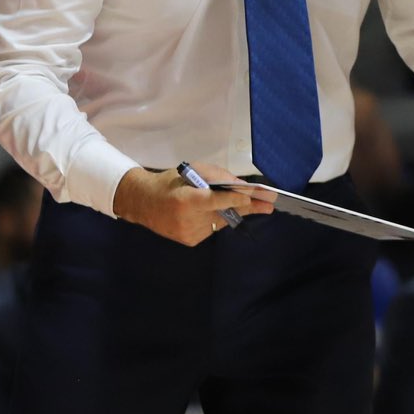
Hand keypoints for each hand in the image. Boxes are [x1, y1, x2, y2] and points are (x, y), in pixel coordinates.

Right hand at [112, 163, 273, 246]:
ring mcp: (189, 233)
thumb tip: (240, 185)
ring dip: (229, 211)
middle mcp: (188, 219)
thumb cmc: (170, 182)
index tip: (252, 197)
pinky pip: (211, 228)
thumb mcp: (190, 172)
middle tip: (270, 205)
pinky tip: (206, 212)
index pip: (214, 200)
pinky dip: (214, 219)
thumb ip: (215, 176)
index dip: (235, 199)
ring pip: (220, 221)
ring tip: (237, 202)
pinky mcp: (190, 241)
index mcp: (186, 200)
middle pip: (224, 212)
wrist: (143, 203)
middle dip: (248, 207)